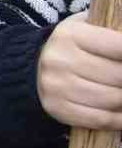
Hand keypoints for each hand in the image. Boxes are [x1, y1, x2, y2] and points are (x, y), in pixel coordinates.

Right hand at [37, 12, 121, 129]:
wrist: (35, 66)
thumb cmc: (73, 47)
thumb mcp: (86, 28)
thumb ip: (111, 34)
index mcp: (70, 34)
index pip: (119, 46)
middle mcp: (60, 60)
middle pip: (118, 76)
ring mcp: (57, 86)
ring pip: (113, 99)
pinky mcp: (58, 108)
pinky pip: (101, 119)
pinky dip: (120, 119)